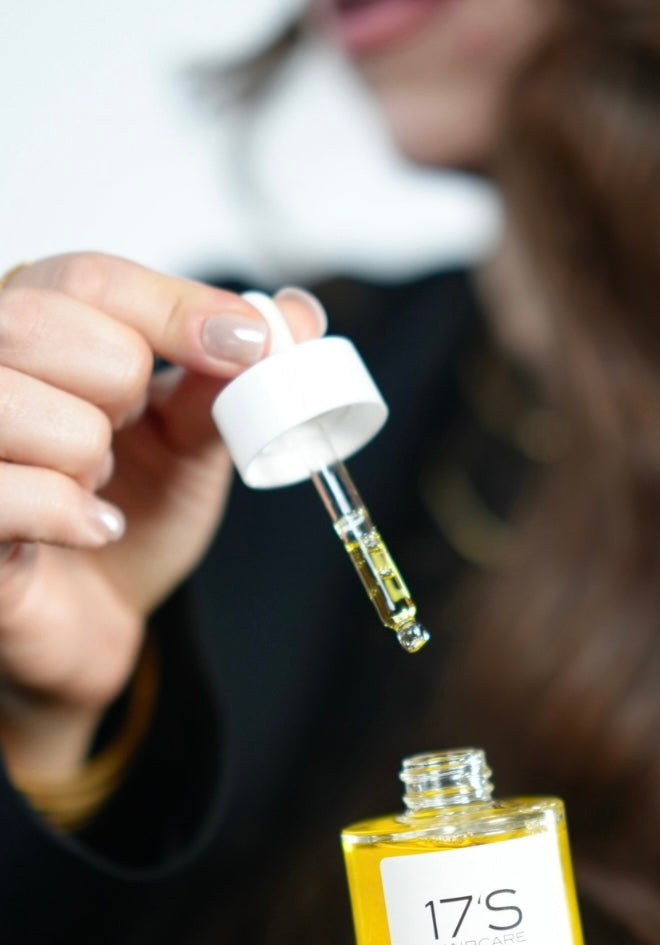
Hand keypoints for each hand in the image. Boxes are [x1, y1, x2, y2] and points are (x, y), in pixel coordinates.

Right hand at [0, 255, 324, 777]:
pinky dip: (71, 516)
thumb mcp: (192, 440)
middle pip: (41, 323)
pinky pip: (11, 492)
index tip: (247, 345)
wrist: (102, 615)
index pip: (92, 279)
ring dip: (87, 458)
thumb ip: (227, 376)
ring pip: (19, 405)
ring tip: (97, 484)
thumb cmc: (131, 514)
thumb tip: (296, 314)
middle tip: (130, 432)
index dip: (177, 308)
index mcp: (37, 318)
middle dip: (117, 385)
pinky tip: (91, 528)